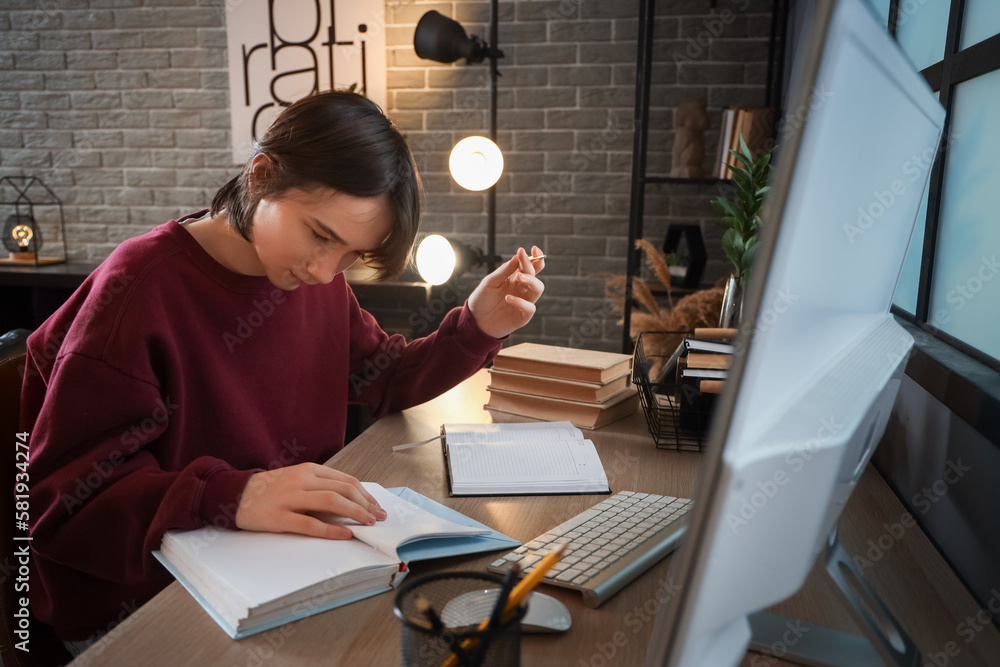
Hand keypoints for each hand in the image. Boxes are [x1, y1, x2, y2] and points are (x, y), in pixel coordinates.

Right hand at [235, 463, 386, 539]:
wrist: (236, 495)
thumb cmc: (271, 489)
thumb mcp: (298, 479)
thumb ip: (321, 486)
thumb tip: (351, 500)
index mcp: (309, 470)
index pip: (346, 480)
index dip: (365, 494)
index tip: (376, 506)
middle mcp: (302, 480)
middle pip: (343, 490)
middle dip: (366, 504)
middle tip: (378, 517)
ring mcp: (290, 498)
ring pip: (331, 503)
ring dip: (355, 513)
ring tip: (367, 523)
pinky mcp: (280, 517)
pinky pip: (310, 524)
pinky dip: (331, 530)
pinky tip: (345, 535)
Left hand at [468, 246, 544, 338]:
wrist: (475, 321)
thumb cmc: (482, 299)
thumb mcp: (490, 282)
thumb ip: (504, 271)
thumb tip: (517, 257)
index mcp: (516, 278)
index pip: (530, 266)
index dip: (535, 257)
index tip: (534, 249)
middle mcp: (522, 288)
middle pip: (535, 275)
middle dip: (531, 267)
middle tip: (522, 263)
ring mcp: (524, 302)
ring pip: (538, 289)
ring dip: (531, 281)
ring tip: (519, 278)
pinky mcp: (522, 316)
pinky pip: (529, 308)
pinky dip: (520, 302)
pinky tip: (508, 298)